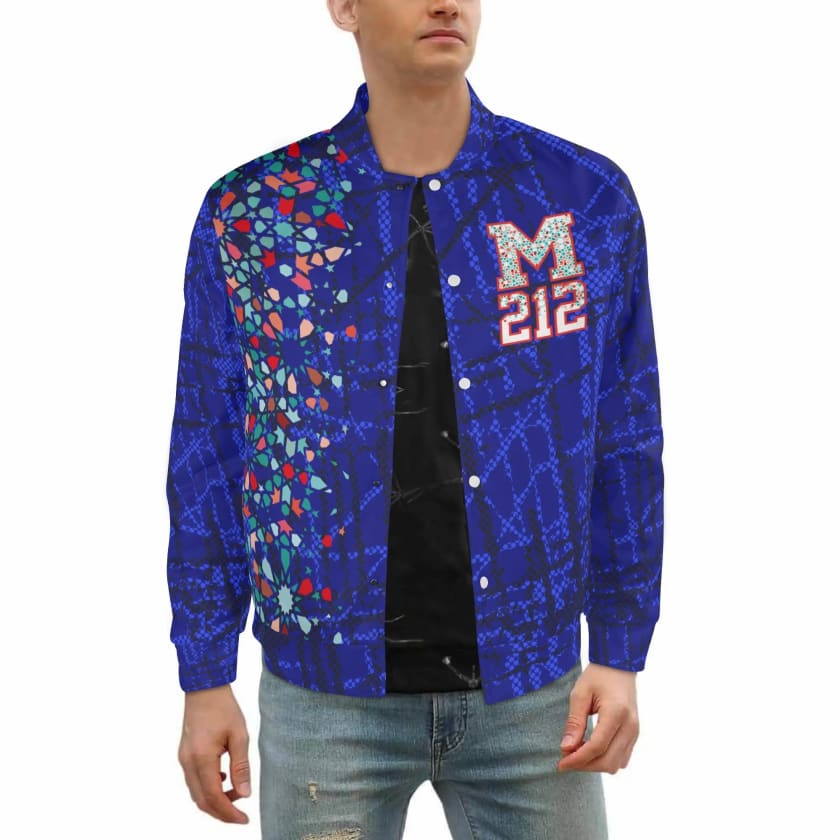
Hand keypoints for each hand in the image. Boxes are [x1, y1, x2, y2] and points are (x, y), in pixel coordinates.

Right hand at [178, 684, 251, 823]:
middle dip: (221, 811)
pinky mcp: (185, 754)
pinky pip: (194, 780)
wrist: (204, 688)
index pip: (213, 797)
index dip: (228, 812)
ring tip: (236, 794)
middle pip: (202, 801)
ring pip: (197, 792)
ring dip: (215, 799)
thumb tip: (244, 794)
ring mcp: (183, 759)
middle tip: (241, 814)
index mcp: (202, 758)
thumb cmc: (223, 708)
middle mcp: (188, 762)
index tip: (244, 819)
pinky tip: (224, 778)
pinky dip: (208, 787)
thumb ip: (241, 766)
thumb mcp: (239, 735)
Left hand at [555, 662, 638, 773]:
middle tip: (566, 758)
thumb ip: (574, 722)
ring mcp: (635, 731)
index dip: (578, 759)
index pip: (597, 747)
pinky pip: (622, 758)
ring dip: (595, 764)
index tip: (561, 764)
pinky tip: (590, 749)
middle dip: (585, 765)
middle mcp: (630, 726)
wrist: (619, 665)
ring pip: (616, 764)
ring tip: (577, 751)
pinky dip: (605, 759)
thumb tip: (566, 748)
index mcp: (616, 713)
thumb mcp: (580, 694)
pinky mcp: (635, 734)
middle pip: (608, 761)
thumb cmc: (598, 675)